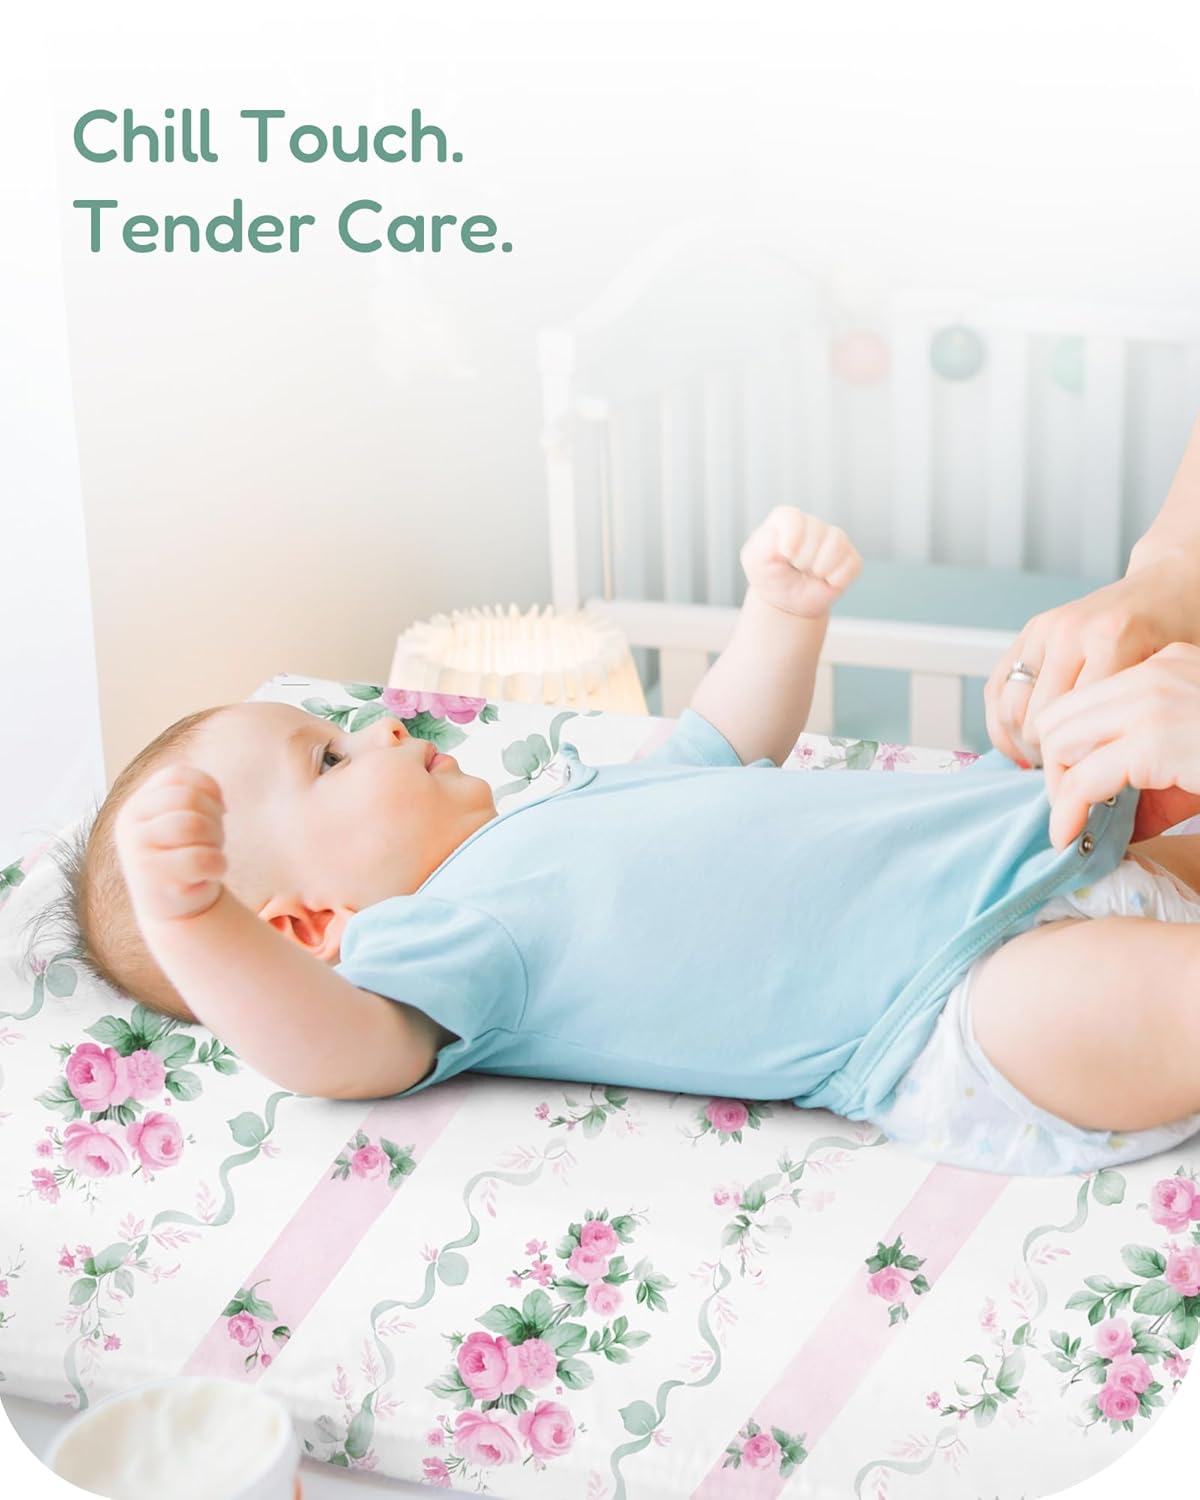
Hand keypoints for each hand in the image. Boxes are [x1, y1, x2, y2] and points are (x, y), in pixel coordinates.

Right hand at [114, 765, 227, 923]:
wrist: (174, 911)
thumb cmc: (184, 856)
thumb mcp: (183, 820)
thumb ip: (194, 797)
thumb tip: (221, 801)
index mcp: (136, 805)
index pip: (177, 776)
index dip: (208, 788)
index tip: (218, 810)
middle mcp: (129, 825)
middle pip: (189, 798)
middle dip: (214, 818)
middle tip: (212, 840)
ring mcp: (137, 851)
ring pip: (194, 824)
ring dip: (216, 841)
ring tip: (208, 856)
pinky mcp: (153, 879)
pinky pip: (203, 858)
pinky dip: (218, 866)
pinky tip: (207, 876)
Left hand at [741, 507, 860, 618]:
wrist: (786, 602)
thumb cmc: (770, 576)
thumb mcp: (755, 560)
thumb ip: (764, 543)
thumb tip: (788, 544)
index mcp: (787, 519)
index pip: (793, 518)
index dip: (791, 538)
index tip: (785, 556)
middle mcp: (812, 524)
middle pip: (817, 531)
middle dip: (803, 559)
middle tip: (795, 569)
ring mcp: (833, 540)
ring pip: (837, 544)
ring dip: (820, 568)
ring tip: (810, 574)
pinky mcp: (849, 557)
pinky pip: (851, 564)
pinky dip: (836, 579)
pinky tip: (825, 580)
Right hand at [985, 550, 1199, 765]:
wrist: (1168, 586)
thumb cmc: (1180, 632)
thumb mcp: (1174, 675)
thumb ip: (1138, 716)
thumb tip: (1104, 778)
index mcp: (1111, 639)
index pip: (1073, 723)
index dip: (1076, 766)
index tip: (1087, 789)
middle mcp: (1069, 631)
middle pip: (1035, 720)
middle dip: (1048, 759)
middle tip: (1070, 777)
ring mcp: (1043, 630)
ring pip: (1008, 708)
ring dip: (1020, 745)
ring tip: (1046, 762)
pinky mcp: (1027, 632)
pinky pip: (995, 689)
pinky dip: (1001, 725)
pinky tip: (1022, 745)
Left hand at [1037, 643, 1199, 847]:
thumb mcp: (1192, 752)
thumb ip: (1148, 766)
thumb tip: (1094, 810)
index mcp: (1168, 665)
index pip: (1083, 699)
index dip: (1067, 747)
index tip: (1071, 786)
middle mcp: (1155, 673)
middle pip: (1060, 717)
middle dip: (1055, 767)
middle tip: (1071, 809)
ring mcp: (1152, 702)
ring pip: (1061, 744)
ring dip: (1059, 790)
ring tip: (1075, 825)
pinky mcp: (1152, 741)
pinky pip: (1082, 779)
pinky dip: (1069, 812)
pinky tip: (1071, 835)